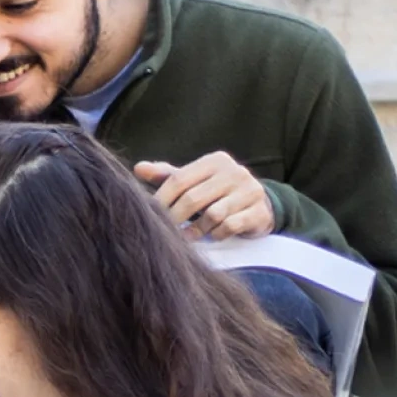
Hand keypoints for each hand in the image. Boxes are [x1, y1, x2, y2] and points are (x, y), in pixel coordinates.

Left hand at [134, 153, 275, 240]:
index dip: (161, 199)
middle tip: (167, 231)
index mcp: (215, 160)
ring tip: (188, 235)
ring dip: (197, 229)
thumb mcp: (194, 181)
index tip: (151, 215)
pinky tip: (212, 235)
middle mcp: (235, 171)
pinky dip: (217, 234)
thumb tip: (138, 168)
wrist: (258, 205)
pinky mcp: (259, 211)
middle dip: (176, 217)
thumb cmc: (216, 192)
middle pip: (193, 198)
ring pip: (213, 215)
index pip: (179, 179)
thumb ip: (167, 176)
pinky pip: (230, 226)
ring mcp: (250, 190)